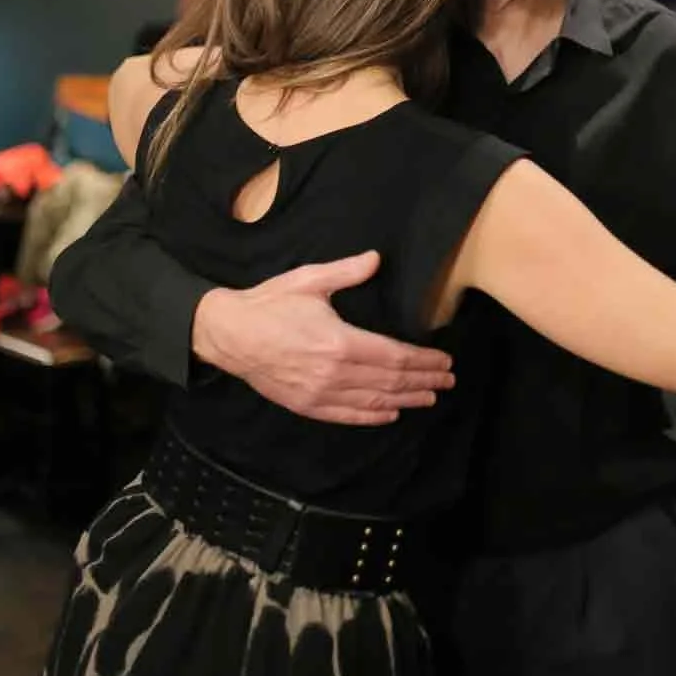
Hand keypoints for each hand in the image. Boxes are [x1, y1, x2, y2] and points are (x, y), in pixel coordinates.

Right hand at [191, 252, 456, 426]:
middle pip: (391, 381)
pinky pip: (346, 415)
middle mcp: (334, 372)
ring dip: (405, 400)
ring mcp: (320, 392)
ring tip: (428, 398)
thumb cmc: (270, 304)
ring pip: (373, 401)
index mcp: (340, 341)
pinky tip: (389, 414)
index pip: (395, 357)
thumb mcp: (310, 280)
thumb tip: (376, 259)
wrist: (229, 333)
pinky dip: (372, 416)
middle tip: (447, 381)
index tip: (444, 361)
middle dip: (423, 381)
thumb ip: (347, 272)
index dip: (424, 361)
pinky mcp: (306, 405)